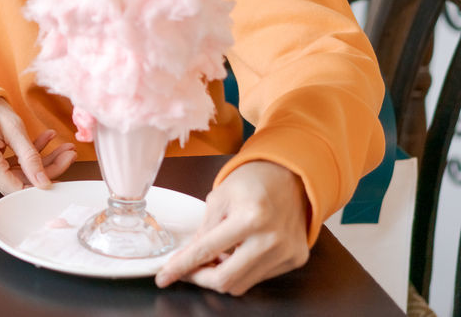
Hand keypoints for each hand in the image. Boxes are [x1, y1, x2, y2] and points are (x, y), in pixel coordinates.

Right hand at [0, 99, 75, 194]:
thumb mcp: (13, 128)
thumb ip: (30, 157)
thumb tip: (44, 182)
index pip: (16, 188)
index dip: (41, 185)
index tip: (63, 175)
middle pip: (19, 181)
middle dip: (47, 168)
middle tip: (68, 153)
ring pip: (17, 175)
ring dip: (40, 162)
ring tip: (61, 147)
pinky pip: (8, 169)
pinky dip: (25, 159)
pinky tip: (43, 143)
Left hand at [154, 160, 310, 295]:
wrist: (290, 176)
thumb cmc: (252, 182)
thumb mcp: (219, 197)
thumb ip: (204, 230)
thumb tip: (187, 259)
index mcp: (250, 217)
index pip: (207, 251)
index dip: (182, 267)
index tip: (164, 277)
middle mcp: (271, 239)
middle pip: (225, 280)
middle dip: (200, 279)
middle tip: (187, 271)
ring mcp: (286, 252)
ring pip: (241, 284)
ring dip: (221, 275)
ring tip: (214, 257)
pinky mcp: (295, 259)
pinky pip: (258, 278)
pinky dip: (241, 271)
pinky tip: (236, 254)